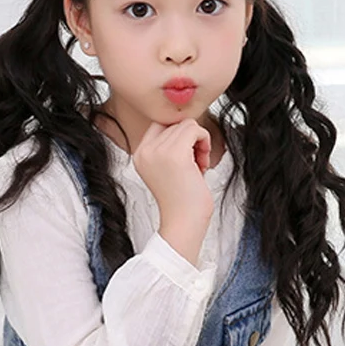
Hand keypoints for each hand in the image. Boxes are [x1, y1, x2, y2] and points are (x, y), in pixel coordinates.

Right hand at [132, 119, 214, 263]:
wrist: (183, 223)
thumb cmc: (182, 202)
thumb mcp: (168, 169)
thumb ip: (169, 147)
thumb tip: (186, 122)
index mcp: (139, 155)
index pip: (160, 126)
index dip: (178, 137)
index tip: (187, 157)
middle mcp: (144, 151)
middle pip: (174, 123)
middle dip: (190, 141)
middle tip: (195, 164)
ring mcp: (158, 151)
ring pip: (185, 124)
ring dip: (198, 142)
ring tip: (199, 166)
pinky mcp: (174, 153)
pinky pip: (194, 128)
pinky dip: (204, 141)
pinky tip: (203, 164)